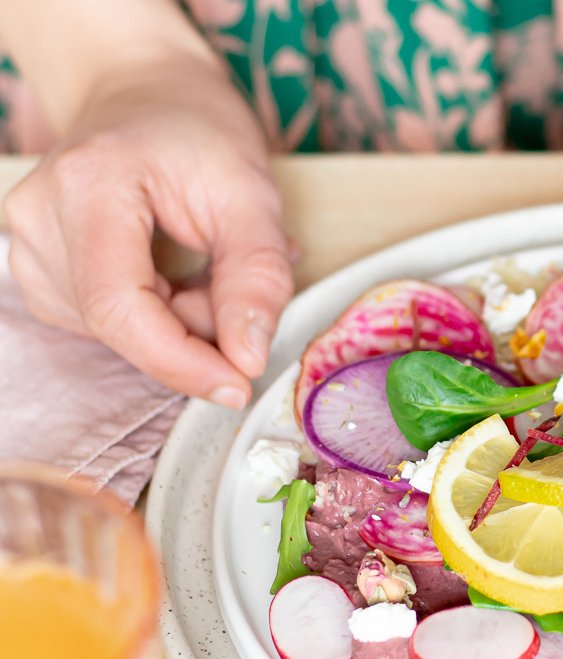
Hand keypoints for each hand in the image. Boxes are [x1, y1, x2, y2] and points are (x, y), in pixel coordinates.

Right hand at [4, 53, 291, 407]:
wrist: (147, 93)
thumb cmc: (199, 132)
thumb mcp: (253, 194)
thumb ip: (257, 277)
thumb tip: (248, 358)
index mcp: (88, 184)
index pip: (118, 306)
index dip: (179, 359)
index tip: (238, 383)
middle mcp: (39, 215)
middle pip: (117, 324)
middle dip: (193, 332)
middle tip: (240, 289)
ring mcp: (28, 243)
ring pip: (114, 331)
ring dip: (178, 321)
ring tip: (204, 263)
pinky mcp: (38, 267)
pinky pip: (105, 323)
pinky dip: (155, 315)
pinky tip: (173, 272)